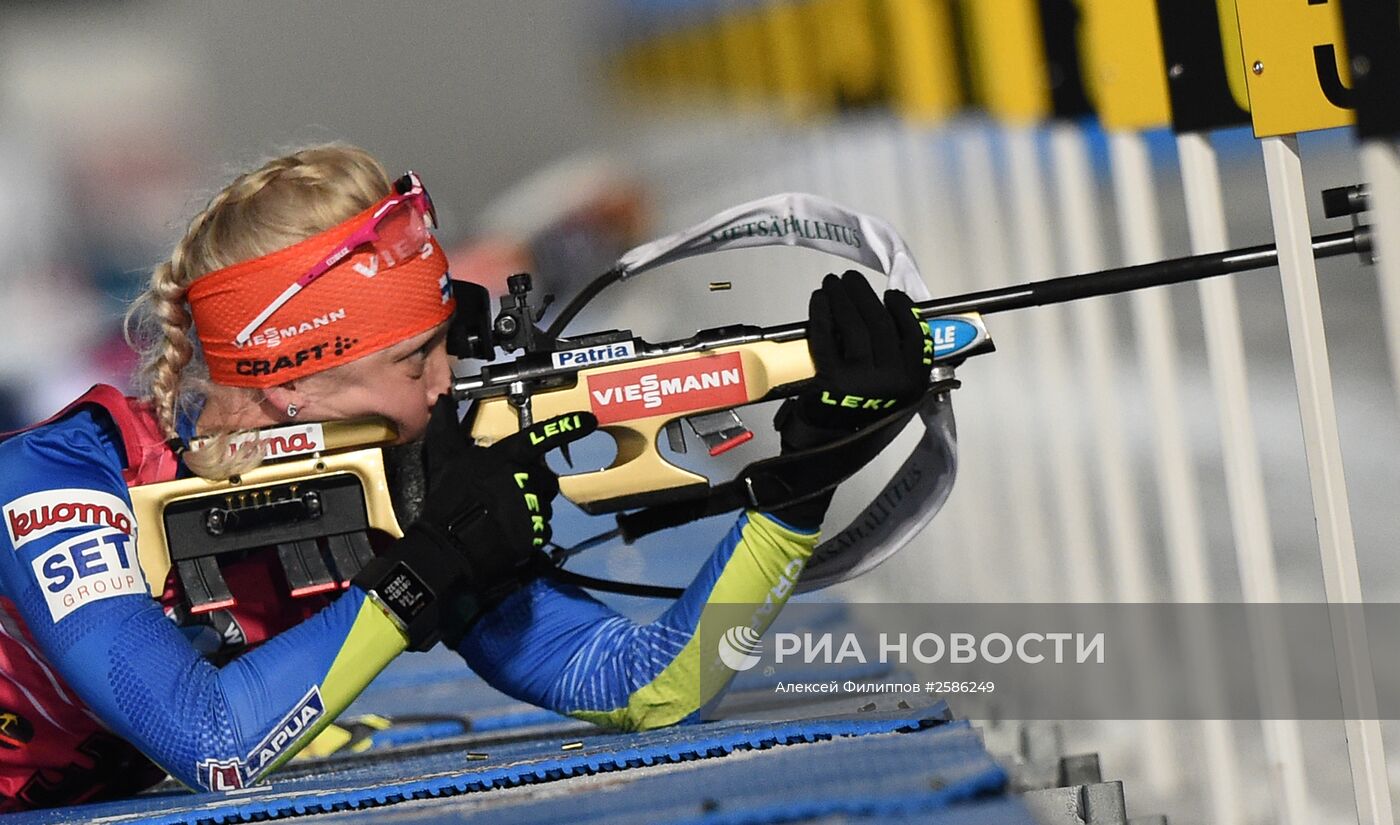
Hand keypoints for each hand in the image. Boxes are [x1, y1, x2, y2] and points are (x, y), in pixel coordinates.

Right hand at [355, 395, 596, 648]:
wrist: (449, 547)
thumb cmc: (447, 499)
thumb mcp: (443, 458)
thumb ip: (446, 426)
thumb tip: (443, 398)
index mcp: (508, 457)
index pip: (542, 436)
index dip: (567, 427)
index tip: (589, 421)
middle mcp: (526, 477)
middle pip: (545, 477)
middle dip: (533, 484)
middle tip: (507, 495)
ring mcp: (533, 506)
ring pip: (545, 503)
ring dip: (532, 507)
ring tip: (504, 516)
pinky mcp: (536, 532)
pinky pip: (543, 527)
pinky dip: (530, 530)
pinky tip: (509, 532)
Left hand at [777, 270, 930, 449]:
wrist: (833, 442)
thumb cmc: (865, 410)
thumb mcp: (897, 390)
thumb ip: (902, 358)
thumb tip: (895, 313)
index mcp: (914, 380)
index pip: (916, 334)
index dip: (903, 310)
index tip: (890, 296)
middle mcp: (892, 379)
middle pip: (880, 323)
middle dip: (863, 295)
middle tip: (851, 279)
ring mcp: (861, 379)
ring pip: (853, 326)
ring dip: (842, 297)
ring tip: (833, 283)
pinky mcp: (832, 379)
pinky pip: (826, 337)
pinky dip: (821, 314)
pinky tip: (819, 300)